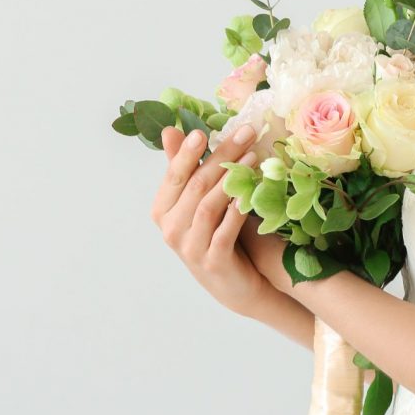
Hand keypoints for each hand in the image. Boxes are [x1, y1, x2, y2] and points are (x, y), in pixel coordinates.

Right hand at [149, 123, 287, 319]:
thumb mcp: (198, 199)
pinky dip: (238, 208)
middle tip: (244, 133)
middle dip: (221, 155)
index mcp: (162, 210)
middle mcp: (170, 229)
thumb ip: (185, 167)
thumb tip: (169, 130)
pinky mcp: (213, 261)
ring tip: (253, 156)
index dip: (188, 153)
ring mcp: (190, 247)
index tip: (203, 132)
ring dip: (232, 177)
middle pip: (196, 185)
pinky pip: (226, 228)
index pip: (174, 175)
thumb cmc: (214, 232)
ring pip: (209, 205)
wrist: (235, 285)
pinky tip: (252, 191)